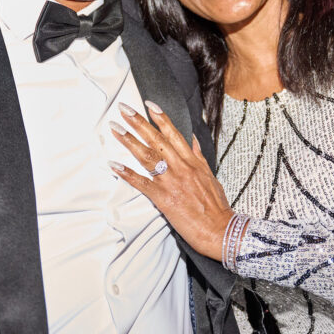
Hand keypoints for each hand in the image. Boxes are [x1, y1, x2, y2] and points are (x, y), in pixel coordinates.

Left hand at [109, 101, 232, 260]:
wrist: (220, 230)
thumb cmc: (216, 206)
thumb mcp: (210, 175)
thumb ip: (198, 156)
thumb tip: (192, 139)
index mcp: (192, 161)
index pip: (174, 134)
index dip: (161, 118)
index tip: (149, 104)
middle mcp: (181, 167)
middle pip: (157, 139)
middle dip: (139, 122)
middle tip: (124, 109)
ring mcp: (172, 181)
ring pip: (147, 156)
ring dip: (129, 141)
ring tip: (115, 129)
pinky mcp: (164, 198)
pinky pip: (141, 183)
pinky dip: (127, 174)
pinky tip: (114, 165)